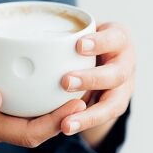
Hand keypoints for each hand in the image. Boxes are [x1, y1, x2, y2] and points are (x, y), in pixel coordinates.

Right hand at [0, 57, 86, 147]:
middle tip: (85, 95)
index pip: (27, 132)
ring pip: (32, 120)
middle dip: (62, 117)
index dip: (54, 123)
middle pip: (36, 129)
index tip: (75, 104)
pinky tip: (49, 85)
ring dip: (54, 110)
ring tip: (75, 90)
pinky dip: (40, 101)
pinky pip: (23, 109)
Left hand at [60, 22, 134, 141]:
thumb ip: (65, 30)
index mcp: (118, 38)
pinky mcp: (117, 103)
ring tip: (66, 123)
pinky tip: (67, 126)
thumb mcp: (82, 26)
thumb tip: (26, 36)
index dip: (100, 43)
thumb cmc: (86, 37)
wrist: (104, 53)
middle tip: (65, 81)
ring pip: (114, 103)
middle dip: (92, 79)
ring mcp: (125, 86)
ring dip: (90, 114)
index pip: (115, 38)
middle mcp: (126, 63)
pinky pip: (104, 117)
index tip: (79, 45)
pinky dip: (86, 122)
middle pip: (117, 74)